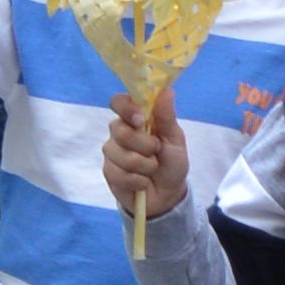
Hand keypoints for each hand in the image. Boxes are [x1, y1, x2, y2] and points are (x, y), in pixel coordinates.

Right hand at [96, 91, 188, 217]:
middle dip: (144, 145)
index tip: (140, 120)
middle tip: (156, 151)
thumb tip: (167, 90)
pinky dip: (137, 180)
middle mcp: (120, 132)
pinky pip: (118, 173)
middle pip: (119, 130)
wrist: (168, 195)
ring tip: (152, 169)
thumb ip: (167, 116)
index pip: (118, 102)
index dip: (126, 108)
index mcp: (136, 118)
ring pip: (120, 154)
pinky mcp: (109, 172)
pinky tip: (143, 182)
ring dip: (144, 165)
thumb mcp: (175, 139)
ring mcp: (112, 152)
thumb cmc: (172, 162)